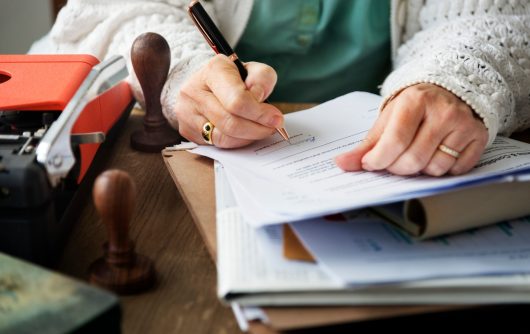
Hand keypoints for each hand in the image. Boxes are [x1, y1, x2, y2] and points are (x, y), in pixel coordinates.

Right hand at [173, 55, 283, 147]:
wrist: (203, 83)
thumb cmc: (232, 78)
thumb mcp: (251, 70)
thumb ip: (261, 79)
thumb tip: (259, 98)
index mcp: (213, 70)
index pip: (237, 100)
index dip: (260, 113)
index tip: (276, 118)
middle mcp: (194, 90)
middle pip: (231, 122)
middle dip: (257, 128)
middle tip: (272, 127)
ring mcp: (187, 112)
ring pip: (224, 137)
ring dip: (248, 137)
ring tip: (260, 130)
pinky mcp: (187, 130)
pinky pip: (217, 144)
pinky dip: (236, 142)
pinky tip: (245, 134)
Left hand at [335, 84, 488, 175]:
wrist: (449, 90)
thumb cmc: (413, 108)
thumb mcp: (387, 119)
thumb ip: (366, 145)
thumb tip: (342, 164)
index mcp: (415, 102)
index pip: (394, 142)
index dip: (379, 160)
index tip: (372, 163)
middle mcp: (443, 111)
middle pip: (413, 160)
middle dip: (397, 168)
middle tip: (395, 161)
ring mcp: (464, 124)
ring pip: (435, 168)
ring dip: (421, 170)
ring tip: (418, 153)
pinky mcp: (479, 137)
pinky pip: (456, 170)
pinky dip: (442, 169)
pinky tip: (438, 153)